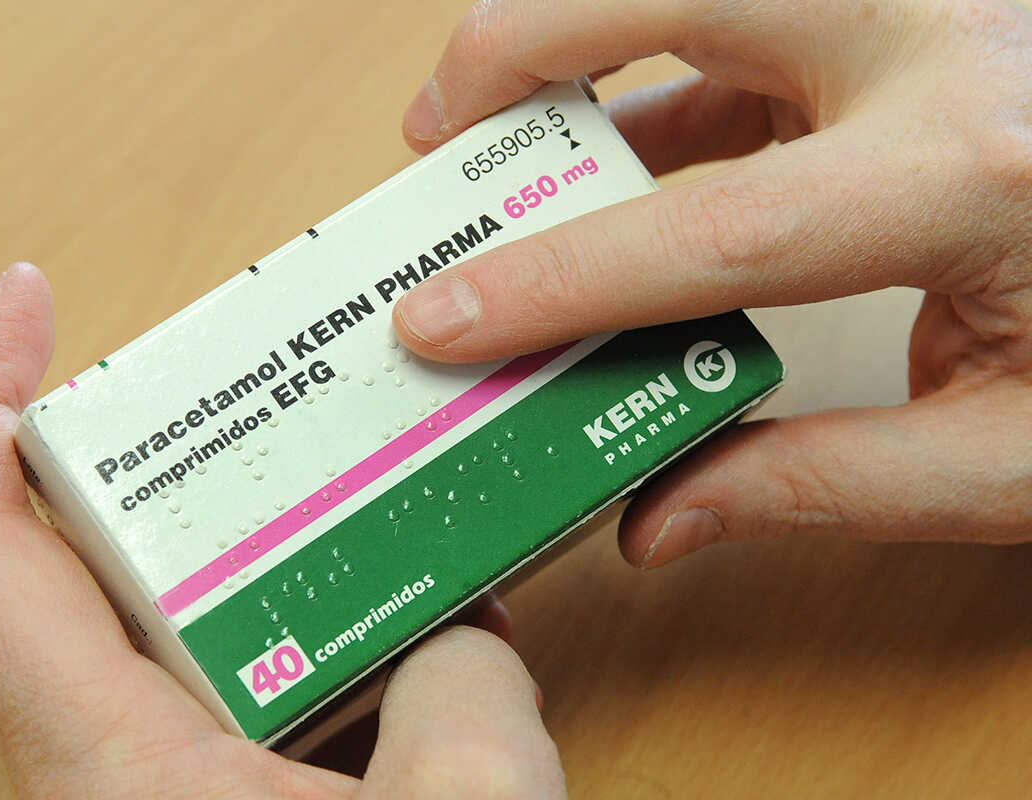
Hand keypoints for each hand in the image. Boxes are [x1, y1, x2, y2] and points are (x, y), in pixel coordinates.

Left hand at [0, 264, 565, 798]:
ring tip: (355, 456)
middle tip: (261, 367)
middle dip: (174, 443)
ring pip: (195, 611)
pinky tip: (415, 582)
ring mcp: (178, 781)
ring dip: (270, 533)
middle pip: (98, 549)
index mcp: (110, 761)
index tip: (27, 293)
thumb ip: (467, 685)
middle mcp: (116, 763)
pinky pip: (266, 673)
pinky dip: (328, 613)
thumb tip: (465, 617)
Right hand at [393, 0, 1031, 561]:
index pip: (711, 228)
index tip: (440, 316)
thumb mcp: (1017, 456)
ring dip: (582, 36)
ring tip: (493, 123)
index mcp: (971, 172)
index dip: (555, 278)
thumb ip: (823, 482)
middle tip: (435, 129)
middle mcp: (944, 41)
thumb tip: (656, 520)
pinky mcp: (926, 6)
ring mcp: (935, 1)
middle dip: (526, 41)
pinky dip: (668, 76)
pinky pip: (756, 17)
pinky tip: (628, 147)